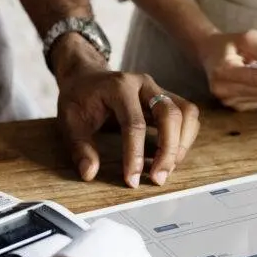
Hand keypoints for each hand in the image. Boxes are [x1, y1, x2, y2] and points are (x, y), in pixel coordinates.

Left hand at [52, 35, 199, 187]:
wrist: (86, 76)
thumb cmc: (79, 98)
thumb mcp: (69, 121)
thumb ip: (79, 147)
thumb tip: (90, 173)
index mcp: (119, 87)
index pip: (134, 123)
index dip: (135, 155)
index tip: (132, 180)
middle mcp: (144, 84)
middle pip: (170, 114)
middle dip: (168, 150)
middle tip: (158, 178)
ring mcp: (158, 88)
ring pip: (186, 112)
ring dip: (182, 143)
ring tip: (167, 168)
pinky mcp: (166, 97)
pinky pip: (187, 115)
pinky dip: (185, 137)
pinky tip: (170, 156)